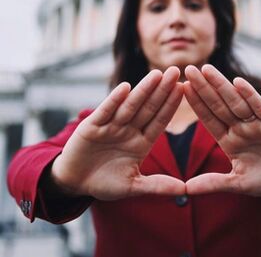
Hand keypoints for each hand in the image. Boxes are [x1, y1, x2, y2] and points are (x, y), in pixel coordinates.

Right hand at [51, 67, 185, 199]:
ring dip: (143, 90)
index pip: (159, 120)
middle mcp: (128, 130)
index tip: (184, 89)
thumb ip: (158, 186)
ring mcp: (111, 126)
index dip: (171, 105)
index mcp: (141, 142)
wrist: (74, 182)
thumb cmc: (105, 182)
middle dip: (162, 90)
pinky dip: (114, 100)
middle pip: (148, 107)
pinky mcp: (92, 126)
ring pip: (130, 106)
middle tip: (175, 70)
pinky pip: (105, 111)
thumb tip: (185, 190)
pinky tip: (125, 87)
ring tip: (157, 74)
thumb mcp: (133, 186)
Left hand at [183, 64, 260, 196]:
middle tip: (187, 69)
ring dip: (221, 85)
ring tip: (206, 69)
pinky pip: (260, 106)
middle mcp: (240, 127)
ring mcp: (257, 122)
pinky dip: (249, 95)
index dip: (196, 103)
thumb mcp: (240, 183)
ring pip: (235, 101)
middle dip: (203, 87)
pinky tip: (237, 82)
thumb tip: (185, 189)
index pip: (209, 118)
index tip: (181, 88)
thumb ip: (214, 183)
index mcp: (229, 140)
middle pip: (218, 104)